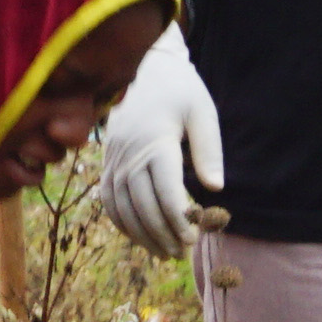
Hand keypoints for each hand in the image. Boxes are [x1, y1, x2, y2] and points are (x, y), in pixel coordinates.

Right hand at [87, 31, 222, 255]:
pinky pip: (109, 200)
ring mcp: (113, 160)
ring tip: (164, 252)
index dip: (179, 219)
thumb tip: (215, 188)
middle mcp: (129, 154)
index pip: (165, 191)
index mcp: (155, 141)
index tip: (194, 237)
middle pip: (143, 206)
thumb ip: (209, 149)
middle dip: (163, 234)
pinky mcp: (106, 162)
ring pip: (123, 208)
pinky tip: (139, 236)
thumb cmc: (180, 90)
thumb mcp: (202, 112)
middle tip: (183, 252)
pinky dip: (122, 223)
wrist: (144, 69)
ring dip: (142, 235)